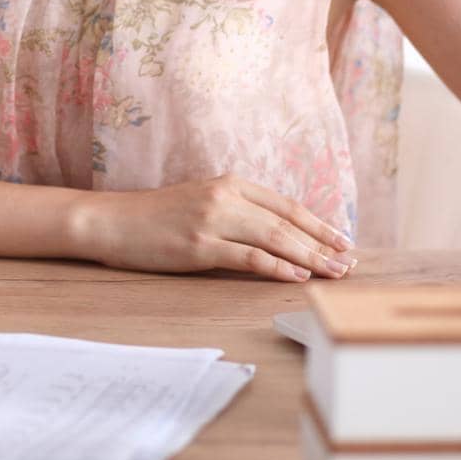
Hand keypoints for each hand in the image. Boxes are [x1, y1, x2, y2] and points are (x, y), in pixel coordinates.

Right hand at [73, 174, 356, 281]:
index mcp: (230, 183)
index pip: (287, 205)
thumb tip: (278, 234)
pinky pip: (248, 258)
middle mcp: (225, 196)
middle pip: (287, 222)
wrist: (111, 221)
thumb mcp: (201, 201)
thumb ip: (237, 211)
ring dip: (310, 258)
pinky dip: (277, 267)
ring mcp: (212, 220)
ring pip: (275, 239)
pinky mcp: (199, 245)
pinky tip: (297, 276)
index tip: (344, 241)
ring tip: (334, 272)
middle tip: (349, 263)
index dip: (319, 224)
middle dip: (323, 244)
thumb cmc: (155, 217)